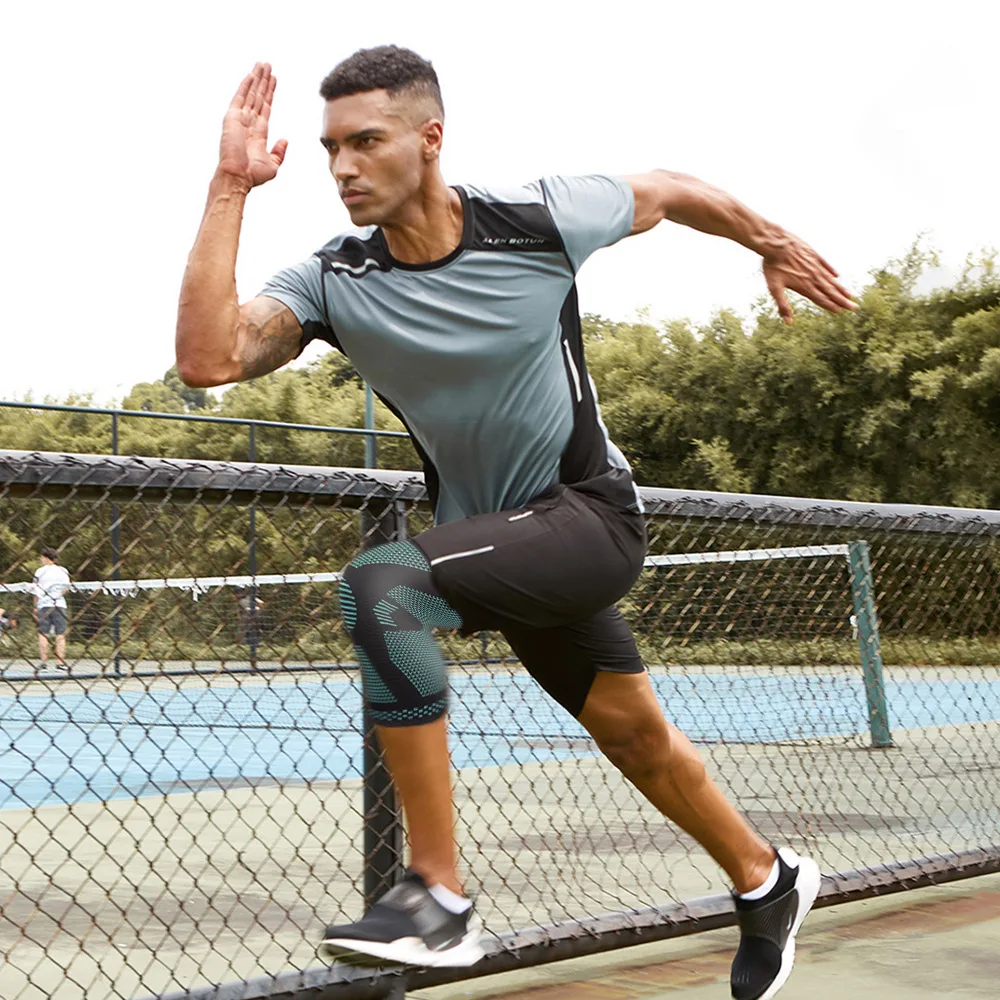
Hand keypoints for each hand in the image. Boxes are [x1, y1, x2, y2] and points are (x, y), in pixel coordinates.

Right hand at [218, 63, 288, 189]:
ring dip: (257, 78)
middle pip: (258, 96)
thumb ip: (279, 152)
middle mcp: (249, 123)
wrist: (238, 177)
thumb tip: (285, 140)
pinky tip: (251, 74)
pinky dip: (246, 85)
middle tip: (268, 65)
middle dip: (264, 81)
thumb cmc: (252, 175)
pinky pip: (240, 97)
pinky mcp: (232, 117)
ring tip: (262, 64)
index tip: (274, 80)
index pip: (265, 107)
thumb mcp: (272, 165)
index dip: (270, 93)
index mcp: (258, 133)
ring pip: (251, 93)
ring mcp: (240, 119)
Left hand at [762, 237, 856, 323]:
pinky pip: (826, 265)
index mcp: (805, 286)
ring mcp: (815, 265)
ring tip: (850, 295)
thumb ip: (783, 306)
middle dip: (842, 301)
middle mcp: (813, 277)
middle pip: (830, 291)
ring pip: (831, 280)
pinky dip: (831, 271)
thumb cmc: (773, 266)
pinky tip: (837, 276)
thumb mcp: (774, 288)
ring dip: (841, 288)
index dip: (831, 306)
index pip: (821, 299)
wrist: (777, 243)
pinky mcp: (814, 255)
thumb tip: (788, 323)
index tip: (841, 312)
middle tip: (855, 307)